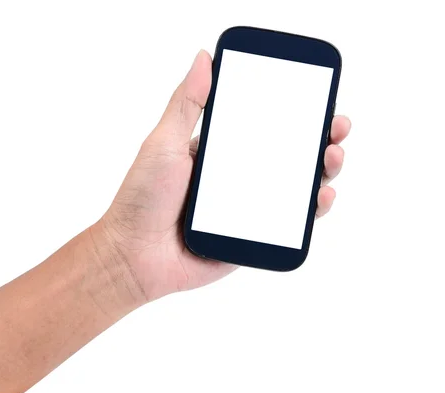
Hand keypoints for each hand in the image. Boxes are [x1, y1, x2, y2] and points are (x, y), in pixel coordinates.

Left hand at [97, 50, 350, 301]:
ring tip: (332, 157)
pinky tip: (322, 198)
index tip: (317, 99)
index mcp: (217, 151)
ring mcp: (245, 208)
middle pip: (287, 155)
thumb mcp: (163, 143)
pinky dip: (311, 212)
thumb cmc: (141, 198)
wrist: (134, 256)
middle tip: (335, 128)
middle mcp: (235, 177)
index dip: (293, 113)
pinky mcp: (250, 237)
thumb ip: (186, 104)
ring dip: (321, 171)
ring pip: (294, 188)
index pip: (263, 126)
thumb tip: (203, 58)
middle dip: (318, 139)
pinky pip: (288, 224)